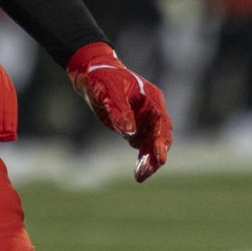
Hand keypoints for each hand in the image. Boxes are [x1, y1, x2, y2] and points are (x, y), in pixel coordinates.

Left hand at [67, 42, 172, 181]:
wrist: (90, 74)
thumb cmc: (102, 77)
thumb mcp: (109, 90)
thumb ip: (119, 110)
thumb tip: (129, 132)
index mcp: (151, 100)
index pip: (161, 123)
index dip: (161, 140)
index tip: (159, 156)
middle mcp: (152, 112)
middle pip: (160, 137)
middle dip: (156, 155)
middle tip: (147, 171)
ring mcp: (144, 121)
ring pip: (152, 145)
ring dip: (149, 161)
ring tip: (141, 176)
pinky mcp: (134, 128)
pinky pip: (142, 147)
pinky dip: (142, 159)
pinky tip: (138, 173)